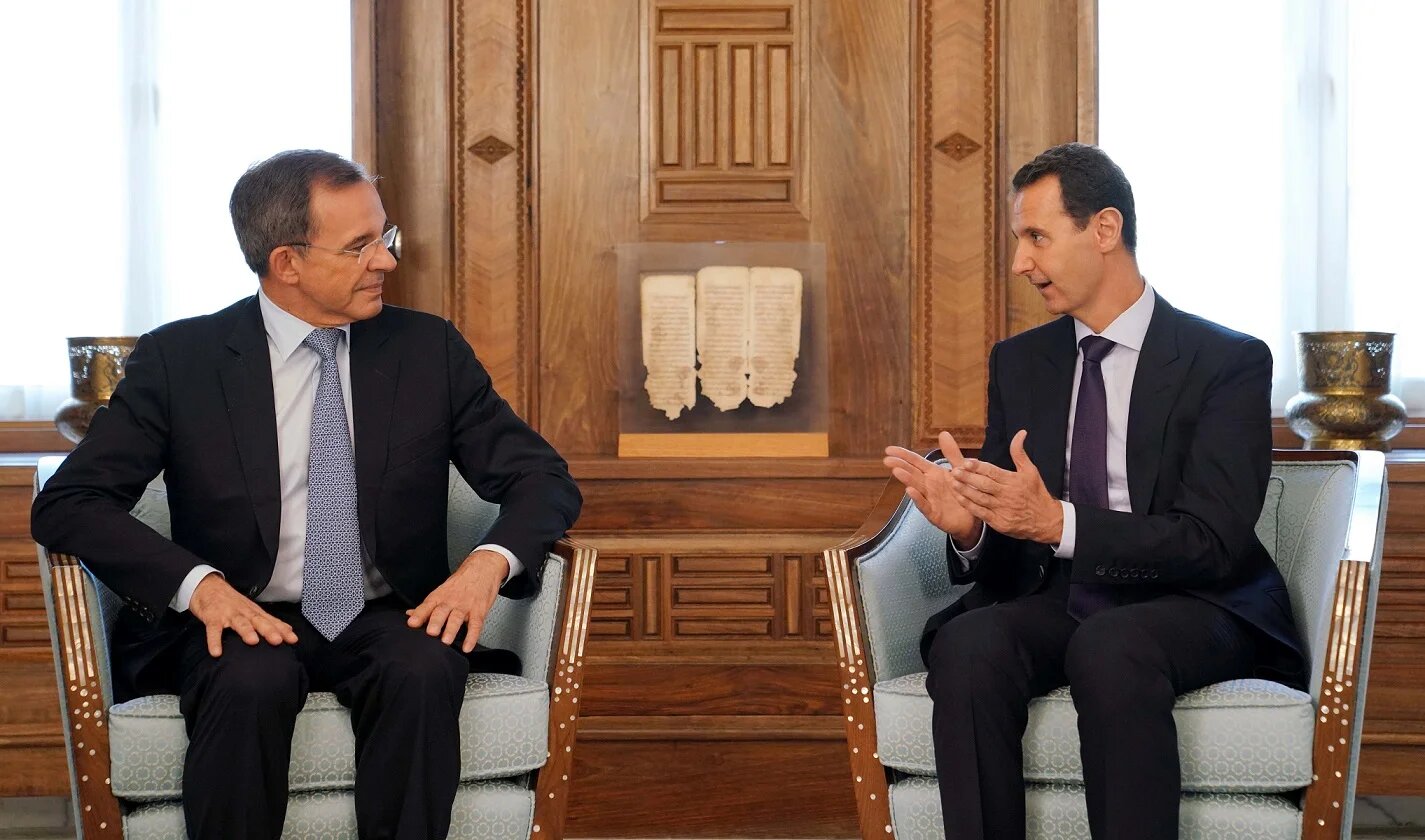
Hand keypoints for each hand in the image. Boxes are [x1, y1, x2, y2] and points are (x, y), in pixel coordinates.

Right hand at [187, 573, 297, 656]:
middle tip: (278, 640)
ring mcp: (228, 614)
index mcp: (254, 612)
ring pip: (239, 622)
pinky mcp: (212, 617)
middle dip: (269, 630)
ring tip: (253, 641)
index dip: (282, 630)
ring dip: (246, 631)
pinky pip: (213, 630)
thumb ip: (268, 621)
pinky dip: (214, 641)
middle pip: (258, 621)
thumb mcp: (251, 609)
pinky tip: (216, 652)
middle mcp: (244, 612)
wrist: (207, 586)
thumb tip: (289, 630)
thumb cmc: (232, 602)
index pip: (271, 621)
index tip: (294, 640)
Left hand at [405, 549, 505, 652]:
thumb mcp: (442, 591)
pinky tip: (467, 646)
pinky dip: (472, 637)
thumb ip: (427, 606)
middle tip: (431, 632)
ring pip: (457, 618)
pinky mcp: (479, 611)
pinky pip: (476, 625)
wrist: (483, 568)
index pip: (427, 606)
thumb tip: (410, 614)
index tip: (412, 623)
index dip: (419, 614)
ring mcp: (466, 606)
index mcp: (440, 596)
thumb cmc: (462, 582)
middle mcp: (451, 601)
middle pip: (441, 611)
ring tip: (446, 641)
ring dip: (451, 630)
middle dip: (435, 622)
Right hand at [884, 430, 982, 544]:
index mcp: (933, 473)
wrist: (973, 518)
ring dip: (906, 479)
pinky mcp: (934, 514)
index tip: (889, 449)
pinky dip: (917, 498)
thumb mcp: (961, 470)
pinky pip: (924, 505)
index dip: (903, 455)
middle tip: (887, 459)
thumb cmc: (964, 493)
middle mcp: (929, 485)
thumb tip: (943, 433)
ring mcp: (930, 499)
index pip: (915, 462)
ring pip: (916, 487)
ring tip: (896, 471)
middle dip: (900, 465)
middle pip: (912, 473)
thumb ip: (952, 453)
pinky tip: (910, 491)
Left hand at [947, 430, 1062, 543]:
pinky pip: (981, 512)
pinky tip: (960, 498)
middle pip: (984, 485)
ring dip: (965, 490)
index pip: (993, 472)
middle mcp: (1007, 494)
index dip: (979, 467)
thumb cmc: (1036, 493)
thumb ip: (1019, 452)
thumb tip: (1020, 433)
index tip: (966, 462)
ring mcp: (1002, 509)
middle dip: (968, 477)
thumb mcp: (1030, 471)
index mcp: (1013, 481)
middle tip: (955, 471)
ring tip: (953, 482)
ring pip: (980, 498)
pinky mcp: (998, 522)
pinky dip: (969, 505)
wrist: (1046, 520)